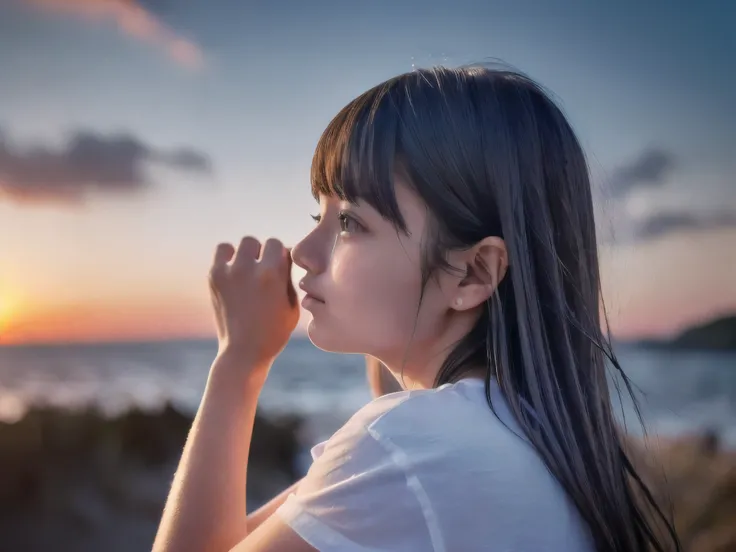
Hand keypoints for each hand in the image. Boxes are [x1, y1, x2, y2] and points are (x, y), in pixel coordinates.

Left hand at [208, 236, 298, 378]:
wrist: (244, 352)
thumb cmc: (274, 331)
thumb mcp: (292, 304)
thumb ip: (288, 275)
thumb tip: (284, 252)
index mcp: (272, 274)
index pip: (276, 244)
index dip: (279, 255)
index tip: (279, 268)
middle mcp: (248, 269)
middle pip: (255, 242)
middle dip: (261, 254)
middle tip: (261, 271)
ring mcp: (228, 273)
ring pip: (236, 245)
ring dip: (243, 254)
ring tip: (246, 271)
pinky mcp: (214, 278)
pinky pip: (221, 253)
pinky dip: (227, 260)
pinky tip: (234, 275)